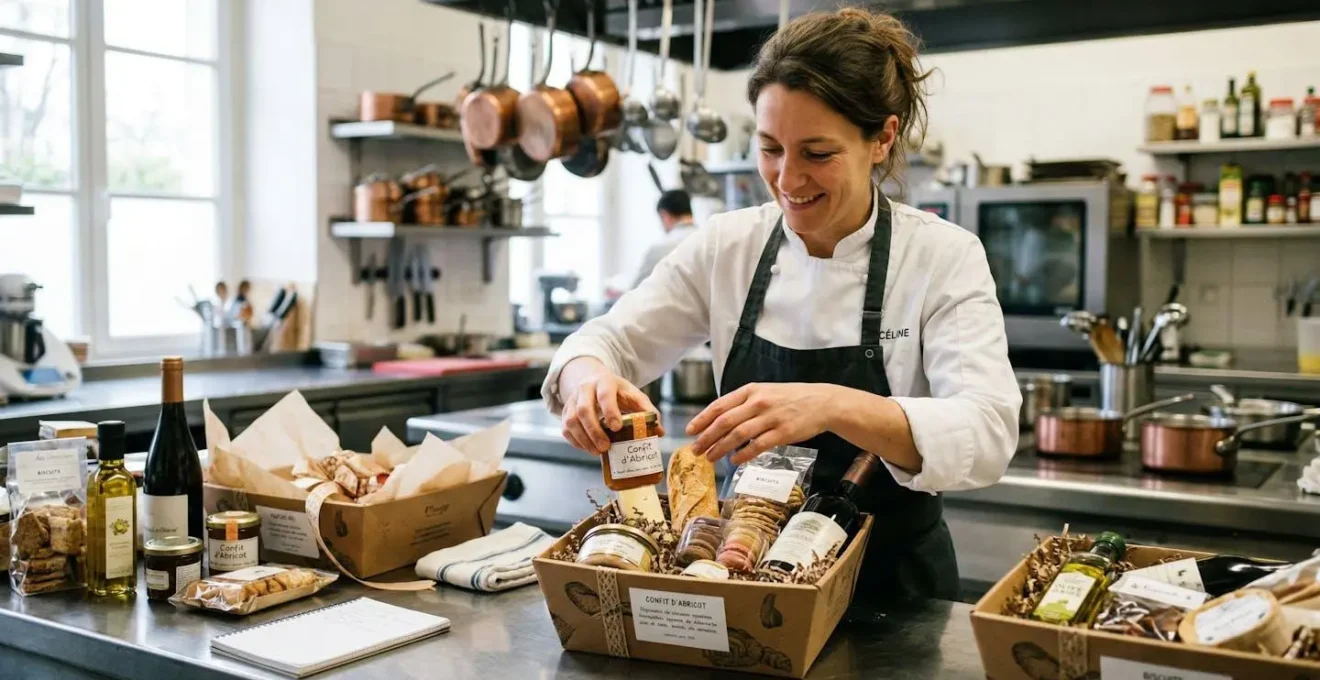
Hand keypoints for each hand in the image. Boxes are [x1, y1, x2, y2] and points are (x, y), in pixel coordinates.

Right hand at [559, 358, 662, 454]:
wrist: (593, 379)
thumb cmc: (616, 391)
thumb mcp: (633, 395)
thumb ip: (647, 410)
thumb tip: (659, 431)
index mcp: (604, 382)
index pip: (604, 395)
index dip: (610, 411)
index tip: (617, 428)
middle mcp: (585, 389)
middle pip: (584, 410)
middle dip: (595, 431)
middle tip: (606, 447)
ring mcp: (572, 400)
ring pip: (571, 421)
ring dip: (584, 439)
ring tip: (597, 451)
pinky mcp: (565, 412)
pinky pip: (565, 429)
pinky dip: (576, 441)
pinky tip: (588, 448)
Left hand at [686, 383, 837, 464]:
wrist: (822, 401)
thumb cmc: (790, 398)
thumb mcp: (764, 392)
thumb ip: (743, 404)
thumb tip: (719, 421)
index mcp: (751, 390)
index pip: (720, 405)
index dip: (702, 419)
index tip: (690, 431)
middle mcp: (758, 402)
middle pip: (725, 422)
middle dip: (706, 437)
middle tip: (695, 450)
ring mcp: (771, 418)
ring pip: (738, 435)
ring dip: (720, 448)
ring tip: (710, 458)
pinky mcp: (783, 433)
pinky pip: (758, 446)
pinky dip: (743, 454)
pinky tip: (734, 461)